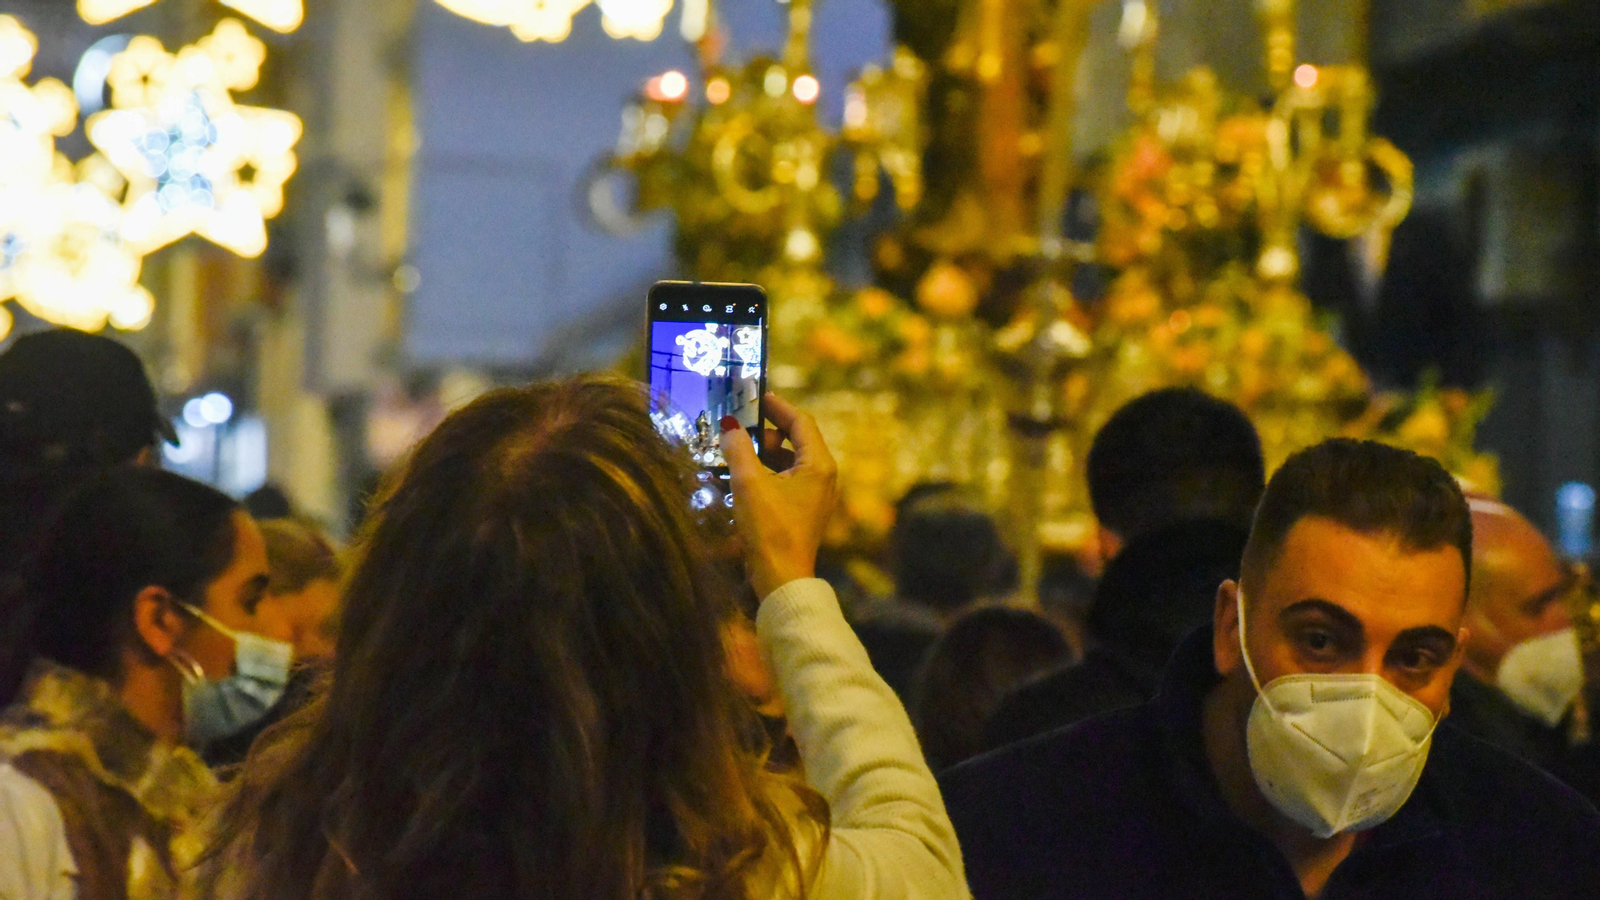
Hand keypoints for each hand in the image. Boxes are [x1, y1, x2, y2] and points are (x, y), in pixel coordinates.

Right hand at [720, 393, 838, 599]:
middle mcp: (822, 476)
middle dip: (763, 433)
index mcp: (818, 464)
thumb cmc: (770, 530)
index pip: (800, 421)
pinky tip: (738, 479)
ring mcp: (813, 494)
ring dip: (760, 455)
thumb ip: (737, 449)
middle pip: (793, 440)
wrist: (781, 579)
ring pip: (786, 461)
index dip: (777, 406)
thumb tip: (729, 425)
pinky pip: (783, 480)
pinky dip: (763, 474)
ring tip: (732, 454)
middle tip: (736, 428)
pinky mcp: (802, 510)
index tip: (755, 395)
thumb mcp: (749, 484)